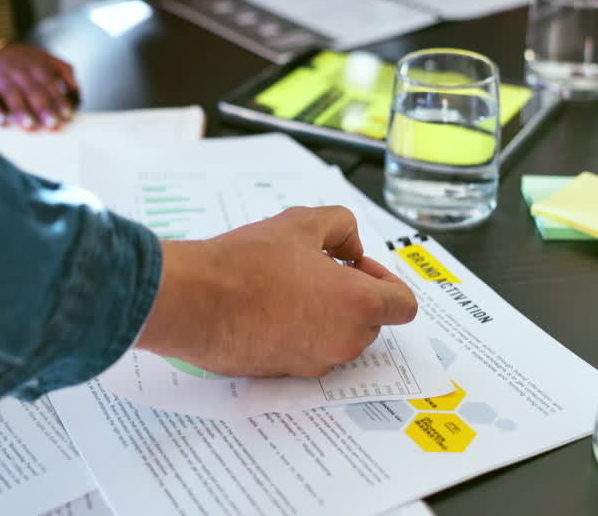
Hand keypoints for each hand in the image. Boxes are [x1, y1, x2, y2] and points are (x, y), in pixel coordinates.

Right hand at [0, 44, 78, 129]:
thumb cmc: (12, 61)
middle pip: (32, 89)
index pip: (49, 82)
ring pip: (10, 93)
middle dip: (44, 107)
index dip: (58, 99)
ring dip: (21, 110)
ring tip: (30, 126)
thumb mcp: (38, 57)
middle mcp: (15, 68)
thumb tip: (78, 89)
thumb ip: (61, 69)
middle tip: (53, 125)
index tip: (67, 115)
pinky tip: (1, 122)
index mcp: (33, 63)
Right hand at [138, 206, 417, 377]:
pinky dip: (299, 333)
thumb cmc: (248, 262)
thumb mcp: (302, 222)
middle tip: (316, 270)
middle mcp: (343, 342)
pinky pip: (308, 352)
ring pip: (339, 339)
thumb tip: (350, 249)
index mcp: (358, 305)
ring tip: (288, 287)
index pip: (403, 304)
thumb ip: (342, 227)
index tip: (353, 266)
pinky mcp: (285, 374)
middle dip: (353, 296)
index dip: (384, 280)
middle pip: (371, 322)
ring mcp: (314, 363)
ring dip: (327, 315)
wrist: (195, 301)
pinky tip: (268, 308)